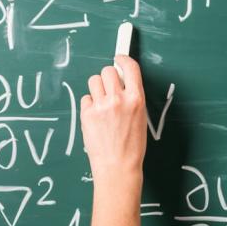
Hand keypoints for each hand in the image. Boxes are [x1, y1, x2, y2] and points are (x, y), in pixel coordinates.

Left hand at [81, 54, 146, 179]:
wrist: (118, 167)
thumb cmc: (132, 147)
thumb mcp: (140, 118)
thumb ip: (131, 98)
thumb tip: (122, 83)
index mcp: (136, 99)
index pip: (130, 67)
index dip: (123, 59)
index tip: (118, 58)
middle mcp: (118, 99)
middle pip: (107, 71)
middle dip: (108, 77)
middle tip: (109, 89)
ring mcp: (101, 106)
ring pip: (94, 81)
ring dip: (97, 89)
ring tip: (102, 104)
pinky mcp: (87, 114)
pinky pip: (86, 98)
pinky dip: (90, 105)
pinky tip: (96, 118)